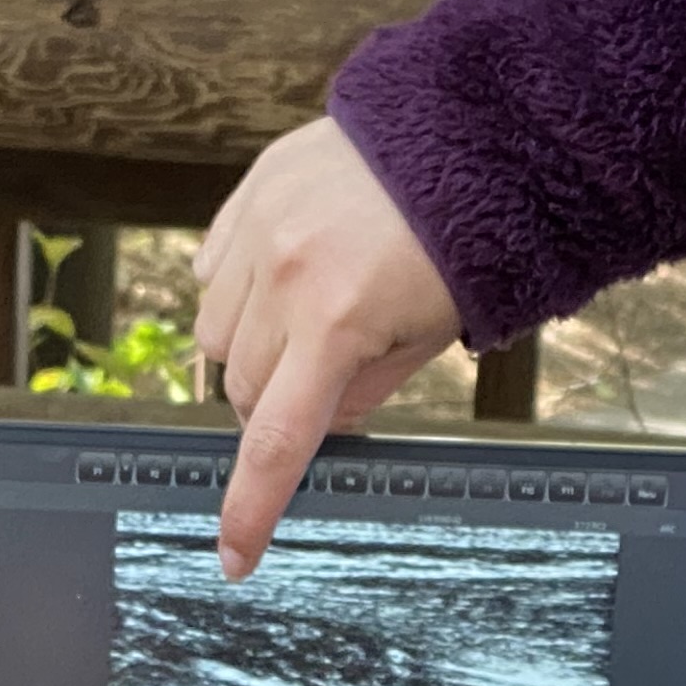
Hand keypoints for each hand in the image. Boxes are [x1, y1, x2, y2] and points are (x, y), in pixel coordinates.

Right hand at [194, 115, 464, 577]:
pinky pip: (213, 270)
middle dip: (269, 408)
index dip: (252, 508)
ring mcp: (260, 227)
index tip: (234, 557)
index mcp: (338, 320)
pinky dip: (237, 292)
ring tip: (302, 326)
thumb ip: (365, 390)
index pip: (278, 441)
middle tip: (314, 391)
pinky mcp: (254, 190)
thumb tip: (316, 422)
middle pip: (241, 389)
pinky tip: (283, 280)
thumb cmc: (466, 239)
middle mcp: (285, 274)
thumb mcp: (428, 336)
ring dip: (247, 352)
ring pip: (215, 335)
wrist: (472, 128)